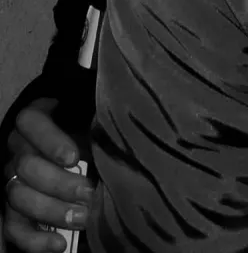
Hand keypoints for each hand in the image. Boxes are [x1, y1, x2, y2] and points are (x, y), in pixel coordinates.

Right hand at [2, 100, 91, 252]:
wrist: (85, 155)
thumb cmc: (93, 134)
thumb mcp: (95, 125)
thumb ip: (99, 128)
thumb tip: (119, 139)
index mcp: (36, 121)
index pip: (30, 122)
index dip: (49, 140)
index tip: (74, 157)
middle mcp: (20, 150)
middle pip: (26, 166)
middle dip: (59, 183)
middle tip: (89, 193)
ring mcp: (13, 180)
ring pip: (18, 197)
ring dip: (52, 211)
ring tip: (83, 218)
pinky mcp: (14, 210)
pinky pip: (14, 228)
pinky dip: (35, 240)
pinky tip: (60, 244)